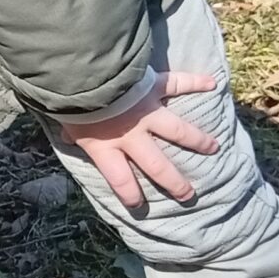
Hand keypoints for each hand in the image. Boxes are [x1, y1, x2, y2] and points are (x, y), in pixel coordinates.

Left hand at [58, 73, 220, 206]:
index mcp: (106, 147)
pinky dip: (196, 82)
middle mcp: (131, 135)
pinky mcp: (153, 87)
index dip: (130, 194)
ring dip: (197, 140)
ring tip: (213, 148)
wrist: (81, 71)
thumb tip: (64, 137)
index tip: (138, 205)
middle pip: (157, 165)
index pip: (120, 179)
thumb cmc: (70, 99)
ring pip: (178, 131)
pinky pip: (178, 84)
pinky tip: (213, 84)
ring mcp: (147, 112)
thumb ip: (71, 132)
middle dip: (174, 182)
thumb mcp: (67, 122)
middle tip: (188, 194)